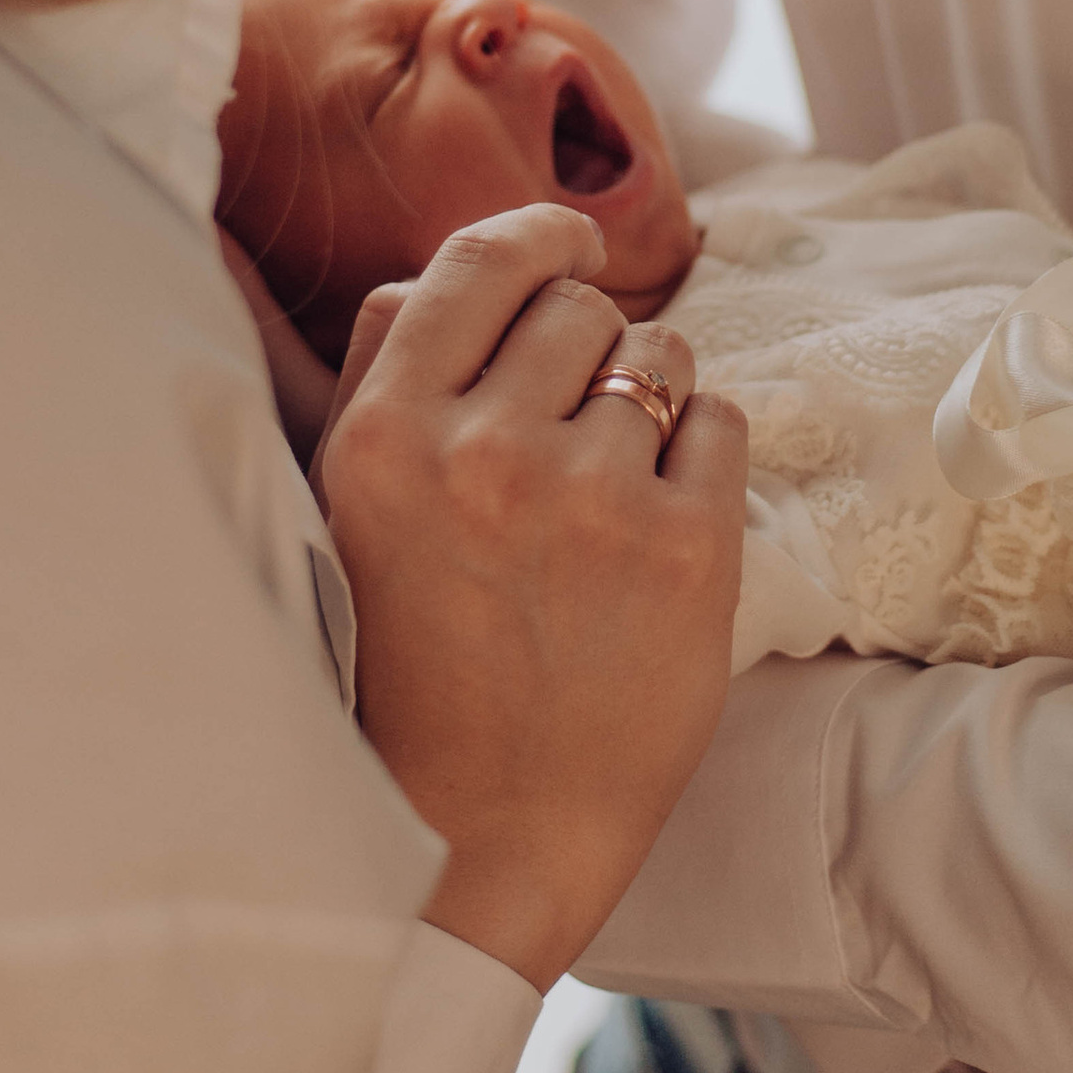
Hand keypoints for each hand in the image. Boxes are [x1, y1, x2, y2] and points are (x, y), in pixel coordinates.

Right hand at [317, 206, 746, 990]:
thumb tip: (436, 277)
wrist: (484, 837)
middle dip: (589, 347)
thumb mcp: (348, 520)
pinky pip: (724, 424)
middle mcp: (485, 453)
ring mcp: (593, 501)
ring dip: (652, 399)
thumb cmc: (410, 674)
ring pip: (662, 358)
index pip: (480, 263)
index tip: (570, 241)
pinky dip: (704, 457)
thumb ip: (382, 381)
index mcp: (386, 438)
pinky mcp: (690, 553)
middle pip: (579, 308)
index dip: (539, 236)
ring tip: (616, 486)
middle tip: (575, 430)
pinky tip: (662, 524)